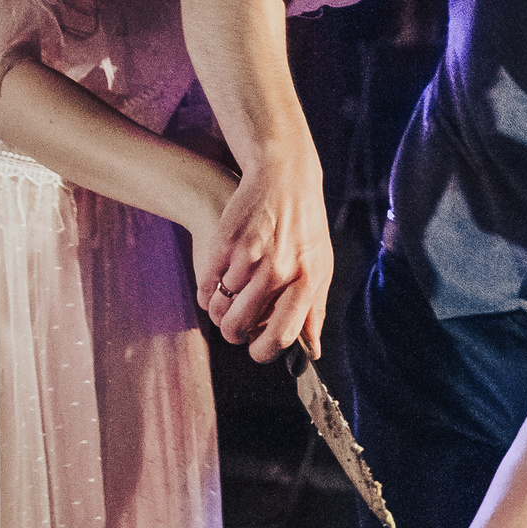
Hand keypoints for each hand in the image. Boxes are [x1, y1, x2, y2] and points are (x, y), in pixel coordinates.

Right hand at [196, 141, 331, 361]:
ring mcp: (249, 256)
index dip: (264, 351)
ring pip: (220, 306)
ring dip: (218, 310)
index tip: (256, 350)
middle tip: (233, 328)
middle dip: (232, 333)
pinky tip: (214, 285)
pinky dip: (207, 291)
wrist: (284, 176)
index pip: (282, 335)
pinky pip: (206, 284)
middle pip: (240, 325)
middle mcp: (278, 270)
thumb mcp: (320, 265)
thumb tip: (313, 351)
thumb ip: (314, 309)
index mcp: (306, 280)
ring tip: (225, 301)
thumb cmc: (304, 226)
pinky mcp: (224, 242)